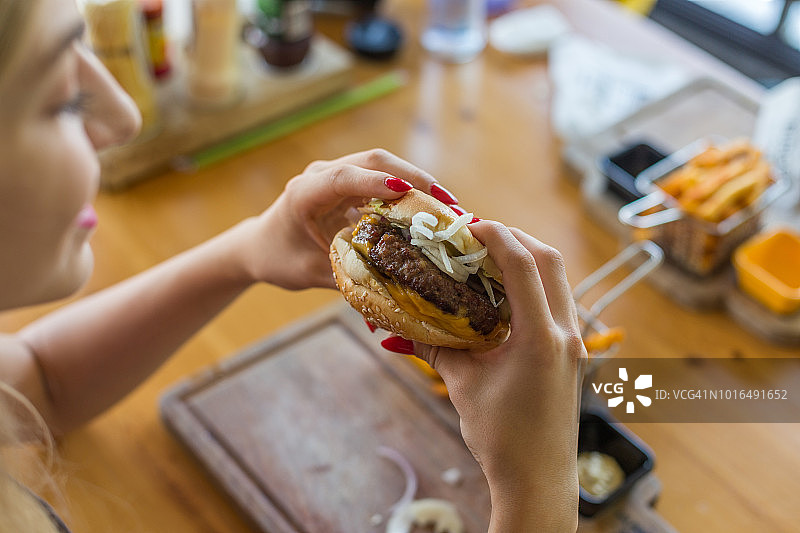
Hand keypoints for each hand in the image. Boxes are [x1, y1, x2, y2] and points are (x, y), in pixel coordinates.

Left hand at [239, 149, 459, 289]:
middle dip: (413, 179)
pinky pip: (385, 179)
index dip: (374, 182)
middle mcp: (322, 175)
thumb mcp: (310, 272)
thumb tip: (392, 283)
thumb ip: (346, 273)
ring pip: (384, 166)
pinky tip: (433, 211)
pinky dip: (410, 191)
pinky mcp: (351, 182)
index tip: (405, 191)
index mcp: (304, 193)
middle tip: (448, 206)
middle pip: (373, 162)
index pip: (342, 178)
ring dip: (418, 183)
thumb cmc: (279, 259)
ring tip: (450, 208)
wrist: (260, 245)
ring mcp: (338, 175)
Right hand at [384, 222, 585, 530]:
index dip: (497, 236)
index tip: (469, 225)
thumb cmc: (502, 438)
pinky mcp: (573, 352)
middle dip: (515, 238)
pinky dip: (534, 284)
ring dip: (527, 258)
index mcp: (541, 338)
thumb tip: (401, 325)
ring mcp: (575, 342)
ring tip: (489, 258)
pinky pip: (558, 300)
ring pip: (559, 278)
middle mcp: (566, 333)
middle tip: (478, 236)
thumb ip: (436, 347)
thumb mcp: (464, 385)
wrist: (538, 479)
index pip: (524, 266)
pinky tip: (505, 292)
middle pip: (550, 261)